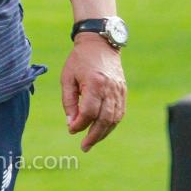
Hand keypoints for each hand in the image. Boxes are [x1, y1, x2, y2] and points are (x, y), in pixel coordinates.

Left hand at [61, 35, 125, 152]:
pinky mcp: (123, 91)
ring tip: (91, 142)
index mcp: (95, 83)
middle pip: (104, 119)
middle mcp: (110, 88)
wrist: (100, 43)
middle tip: (84, 147)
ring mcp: (119, 90)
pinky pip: (119, 113)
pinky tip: (102, 130)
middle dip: (94, 136)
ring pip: (114, 119)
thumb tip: (71, 124)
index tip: (71, 130)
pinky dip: (111, 124)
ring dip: (103, 133)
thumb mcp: (67, 78)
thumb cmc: (79, 60)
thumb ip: (69, 101)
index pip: (89, 112)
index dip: (80, 124)